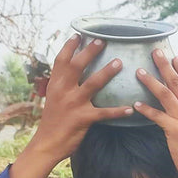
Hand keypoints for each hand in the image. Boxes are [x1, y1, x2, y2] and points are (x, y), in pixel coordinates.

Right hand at [32, 36, 129, 162]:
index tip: (79, 34)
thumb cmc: (53, 120)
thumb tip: (72, 71)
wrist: (47, 143)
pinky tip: (130, 109)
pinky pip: (104, 113)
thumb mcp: (53, 98)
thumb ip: (62, 84)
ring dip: (107, 72)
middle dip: (89, 51)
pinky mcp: (83, 118)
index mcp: (55, 84)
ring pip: (92, 84)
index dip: (69, 46)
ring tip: (119, 62)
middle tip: (102, 40)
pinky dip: (118, 111)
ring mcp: (73, 104)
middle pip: (76, 66)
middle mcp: (63, 91)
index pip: (61, 61)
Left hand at [131, 51, 177, 177]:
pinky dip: (146, 109)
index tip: (172, 55)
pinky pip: (157, 116)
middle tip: (155, 52)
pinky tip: (135, 104)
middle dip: (165, 65)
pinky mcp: (174, 130)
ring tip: (139, 71)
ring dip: (151, 81)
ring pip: (166, 94)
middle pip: (176, 81)